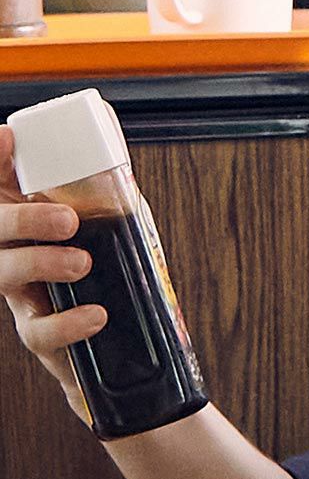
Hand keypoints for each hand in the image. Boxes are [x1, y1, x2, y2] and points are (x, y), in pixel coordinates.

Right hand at [0, 126, 100, 422]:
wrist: (125, 353)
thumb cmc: (110, 277)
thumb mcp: (114, 225)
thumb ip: (106, 186)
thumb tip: (107, 125)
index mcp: (25, 222)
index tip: (8, 139)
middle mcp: (12, 255)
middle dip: (23, 220)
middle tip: (69, 220)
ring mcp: (22, 297)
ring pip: (2, 275)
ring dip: (40, 264)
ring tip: (82, 263)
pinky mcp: (41, 338)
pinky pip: (37, 333)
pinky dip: (66, 324)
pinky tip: (96, 315)